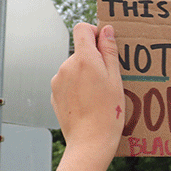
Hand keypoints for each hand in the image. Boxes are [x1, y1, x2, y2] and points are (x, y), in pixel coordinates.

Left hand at [50, 23, 124, 170]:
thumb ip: (109, 52)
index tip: (106, 46)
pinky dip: (78, 88)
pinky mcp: (54, 94)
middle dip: (94, 60)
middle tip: (109, 81)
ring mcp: (58, 81)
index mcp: (83, 59)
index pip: (82, 29)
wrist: (90, 142)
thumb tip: (106, 30)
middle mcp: (66, 66)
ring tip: (99, 96)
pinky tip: (89, 104)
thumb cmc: (108, 113)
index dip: (95, 33)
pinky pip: (68, 83)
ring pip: (74, 68)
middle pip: (80, 51)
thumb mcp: (116, 80)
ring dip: (86, 75)